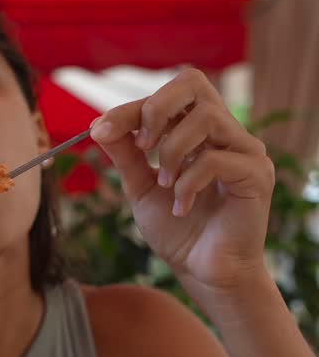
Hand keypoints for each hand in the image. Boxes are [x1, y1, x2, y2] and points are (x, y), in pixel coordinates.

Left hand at [89, 69, 274, 296]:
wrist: (203, 273)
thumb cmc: (178, 231)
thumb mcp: (140, 187)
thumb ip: (126, 154)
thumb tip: (99, 125)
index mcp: (199, 130)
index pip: (168, 95)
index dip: (132, 107)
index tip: (100, 130)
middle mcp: (226, 133)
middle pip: (194, 83)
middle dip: (156, 110)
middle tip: (142, 146)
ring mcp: (246, 151)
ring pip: (207, 118)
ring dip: (173, 151)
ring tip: (165, 184)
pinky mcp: (257, 175)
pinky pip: (218, 160)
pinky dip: (189, 182)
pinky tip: (181, 207)